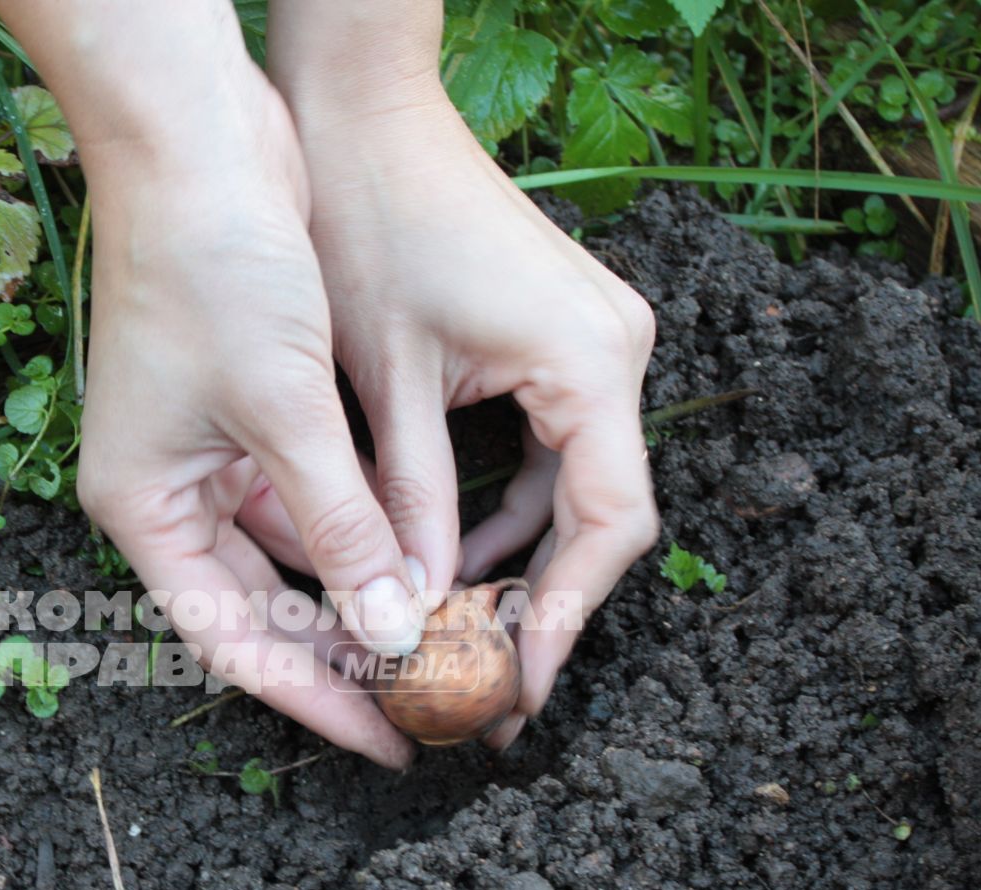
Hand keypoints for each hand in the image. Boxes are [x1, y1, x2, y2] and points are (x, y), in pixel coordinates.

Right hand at [77, 78, 431, 767]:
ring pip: (289, 555)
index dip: (312, 700)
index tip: (386, 743)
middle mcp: (167, 492)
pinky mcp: (248, 410)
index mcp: (142, 509)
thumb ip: (341, 529)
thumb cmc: (213, 265)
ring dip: (357, 591)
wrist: (196, 137)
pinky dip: (359, 526)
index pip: (232, 641)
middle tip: (427, 702)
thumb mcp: (286, 411)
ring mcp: (206, 451)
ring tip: (438, 638)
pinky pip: (306, 496)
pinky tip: (419, 554)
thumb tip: (392, 631)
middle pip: (259, 609)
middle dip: (342, 656)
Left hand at [275, 57, 659, 745]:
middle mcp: (617, 350)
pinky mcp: (565, 337)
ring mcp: (598, 340)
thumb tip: (408, 616)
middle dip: (544, 603)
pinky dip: (506, 507)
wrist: (363, 109)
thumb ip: (403, 505)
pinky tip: (451, 560)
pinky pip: (552, 448)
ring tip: (463, 642)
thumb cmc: (364, 223)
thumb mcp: (380, 385)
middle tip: (489, 688)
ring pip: (576, 486)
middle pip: (603, 513)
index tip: (521, 689)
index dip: (567, 617)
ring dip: (520, 561)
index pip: (608, 524)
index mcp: (589, 361)